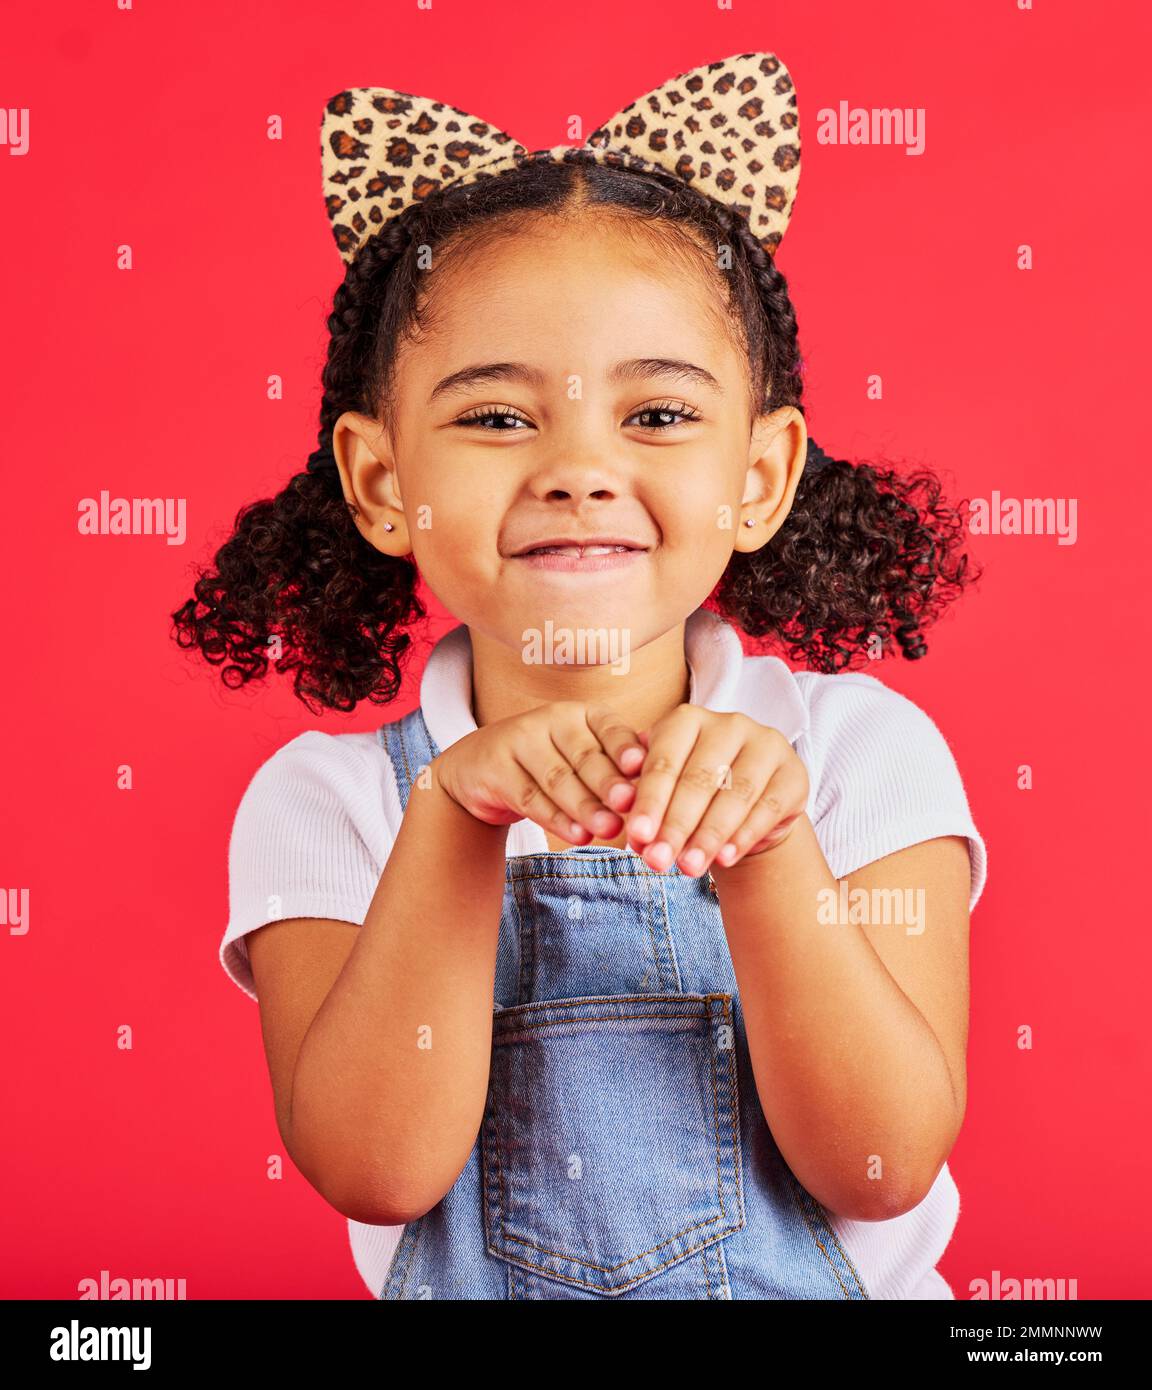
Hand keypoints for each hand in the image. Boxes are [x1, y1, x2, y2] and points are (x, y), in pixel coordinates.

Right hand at [432, 702, 644, 843]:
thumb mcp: (582, 757)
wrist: (478, 769)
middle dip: (609, 783)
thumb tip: (665, 778)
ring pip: (558, 778)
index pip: (610, 728)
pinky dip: (555, 819)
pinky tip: (577, 836)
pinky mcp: (495, 768)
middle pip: (585, 755)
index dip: (626, 747)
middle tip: (631, 805)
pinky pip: (529, 797)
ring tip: (609, 829)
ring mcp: (519, 741)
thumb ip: (616, 765)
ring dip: (585, 806)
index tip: (645, 767)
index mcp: (581, 714)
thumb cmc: (548, 764)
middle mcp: (551, 721)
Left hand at [621, 708, 808, 874]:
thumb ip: (645, 803)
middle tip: (658, 862)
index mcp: (688, 719)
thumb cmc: (693, 794)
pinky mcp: (794, 773)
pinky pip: (768, 808)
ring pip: (735, 795)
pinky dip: (744, 836)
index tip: (636, 837)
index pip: (664, 763)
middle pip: (699, 779)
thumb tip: (630, 825)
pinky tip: (725, 860)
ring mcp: (766, 745)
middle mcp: (729, 724)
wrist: (745, 808)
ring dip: (709, 836)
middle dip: (676, 826)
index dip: (649, 803)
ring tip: (689, 868)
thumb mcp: (664, 792)